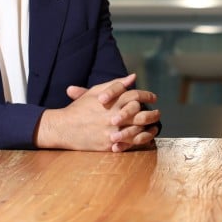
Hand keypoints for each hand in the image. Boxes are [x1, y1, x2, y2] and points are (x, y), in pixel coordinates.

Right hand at [35, 74, 160, 151]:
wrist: (62, 127)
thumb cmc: (79, 108)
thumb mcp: (96, 92)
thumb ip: (116, 84)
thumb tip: (133, 77)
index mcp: (111, 101)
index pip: (135, 95)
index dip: (147, 96)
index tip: (153, 98)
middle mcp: (113, 115)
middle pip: (140, 114)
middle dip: (153, 114)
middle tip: (158, 113)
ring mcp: (111, 131)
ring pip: (138, 130)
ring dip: (149, 128)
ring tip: (155, 126)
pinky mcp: (108, 144)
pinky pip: (130, 143)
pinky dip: (141, 140)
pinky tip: (147, 138)